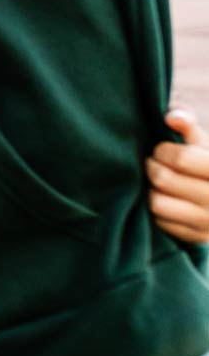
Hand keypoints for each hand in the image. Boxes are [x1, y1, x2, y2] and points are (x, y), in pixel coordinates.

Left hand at [149, 109, 208, 242]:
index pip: (180, 159)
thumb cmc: (208, 166)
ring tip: (158, 182)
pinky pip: (160, 222)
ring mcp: (208, 222)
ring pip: (157, 203)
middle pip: (164, 179)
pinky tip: (165, 199)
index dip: (163, 150)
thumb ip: (189, 128)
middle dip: (153, 167)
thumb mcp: (206, 146)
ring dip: (152, 189)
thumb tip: (171, 117)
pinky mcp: (196, 238)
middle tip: (155, 164)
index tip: (162, 149)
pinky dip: (157, 209)